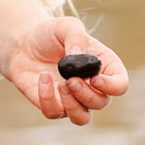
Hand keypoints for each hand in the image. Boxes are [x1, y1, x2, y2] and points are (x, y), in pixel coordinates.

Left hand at [1, 15, 126, 126]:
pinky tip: (43, 79)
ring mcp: (73, 99)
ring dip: (73, 106)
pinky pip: (54, 113)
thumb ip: (76, 37)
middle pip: (101, 103)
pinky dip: (48, 99)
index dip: (112, 86)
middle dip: (86, 94)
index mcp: (104, 67)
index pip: (120, 85)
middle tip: (71, 79)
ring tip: (61, 85)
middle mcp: (92, 87)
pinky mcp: (53, 105)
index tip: (95, 78)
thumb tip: (78, 57)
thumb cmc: (51, 34)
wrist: (24, 44)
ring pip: (82, 118)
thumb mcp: (66, 26)